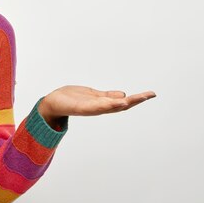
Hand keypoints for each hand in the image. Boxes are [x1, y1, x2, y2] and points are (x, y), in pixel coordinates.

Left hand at [38, 85, 155, 127]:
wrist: (52, 103)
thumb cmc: (71, 98)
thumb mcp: (93, 95)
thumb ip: (107, 97)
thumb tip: (123, 95)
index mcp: (102, 103)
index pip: (123, 102)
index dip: (137, 99)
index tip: (151, 94)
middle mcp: (99, 107)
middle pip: (121, 105)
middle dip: (136, 100)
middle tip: (151, 94)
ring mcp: (91, 108)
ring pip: (111, 107)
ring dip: (125, 103)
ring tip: (138, 98)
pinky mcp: (81, 108)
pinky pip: (97, 107)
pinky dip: (109, 105)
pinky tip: (119, 102)